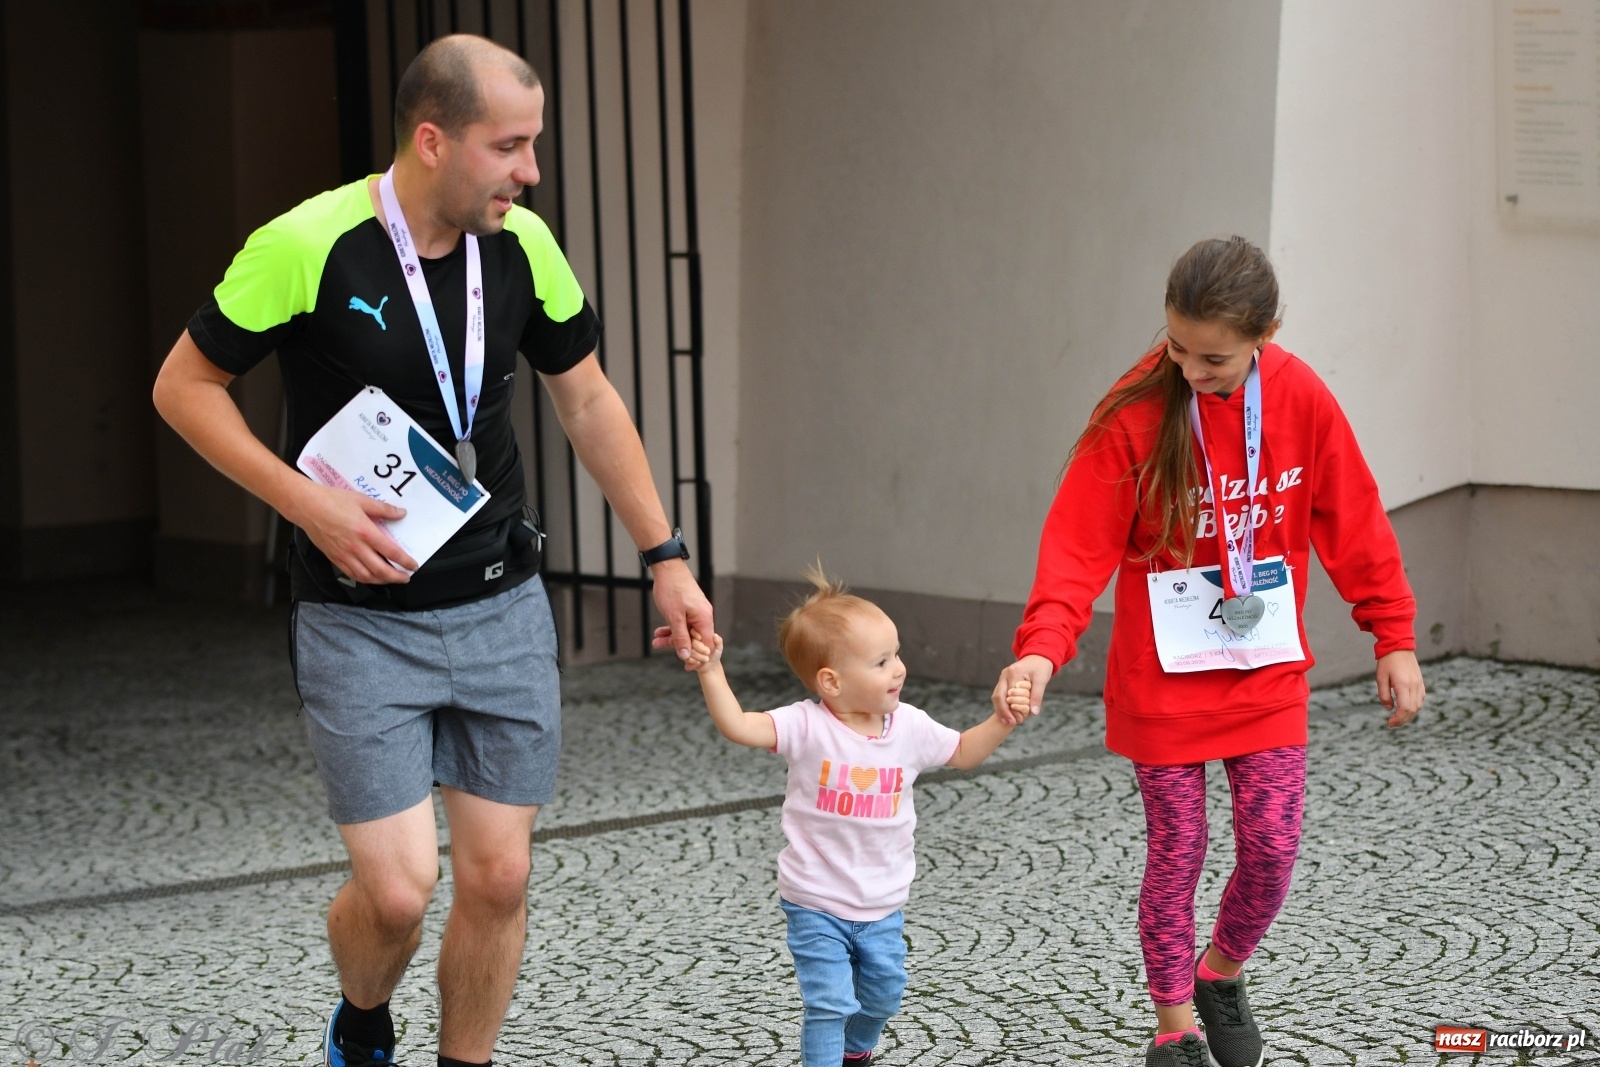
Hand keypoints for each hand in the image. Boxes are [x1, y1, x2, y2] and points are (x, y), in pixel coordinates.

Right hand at [290, 483, 414, 583]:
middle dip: (396, 577)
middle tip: (406, 578)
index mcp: (365, 532)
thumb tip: (401, 513)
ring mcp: (344, 555)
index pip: (391, 552)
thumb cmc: (332, 500)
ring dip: (381, 581)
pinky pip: (352, 574)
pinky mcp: (334, 558)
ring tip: (391, 579)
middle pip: (380, 570)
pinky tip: (370, 577)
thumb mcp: (362, 500)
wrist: (306, 506)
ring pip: (366, 576)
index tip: (414, 565)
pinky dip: (364, 579)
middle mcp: (356, 548)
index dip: (405, 561)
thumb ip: (383, 509)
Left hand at [647, 558, 713, 665]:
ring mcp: (697, 611)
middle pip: (695, 639)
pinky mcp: (689, 607)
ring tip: (655, 640)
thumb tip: (686, 656)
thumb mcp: (674, 617)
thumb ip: (680, 638)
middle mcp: (704, 615)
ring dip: (672, 636)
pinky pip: (683, 623)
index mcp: (704, 618)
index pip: (706, 645)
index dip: (696, 657)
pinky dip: (672, 628)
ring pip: (687, 631)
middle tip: (660, 646)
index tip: (685, 665)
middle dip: (678, 645)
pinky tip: (659, 631)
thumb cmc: (671, 589)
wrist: (667, 567)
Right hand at [684, 630, 722, 671]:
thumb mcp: (718, 646)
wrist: (710, 664)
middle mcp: (690, 640)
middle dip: (699, 647)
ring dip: (697, 655)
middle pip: (690, 641)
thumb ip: (718, 641)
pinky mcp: (684, 656)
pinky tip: (699, 662)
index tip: (701, 638)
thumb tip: (715, 636)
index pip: (692, 630)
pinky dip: (693, 661)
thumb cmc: (714, 652)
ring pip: (687, 650)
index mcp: (697, 634)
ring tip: (706, 659)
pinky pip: (685, 657)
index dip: (696, 634)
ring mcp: (685, 648)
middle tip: (708, 652)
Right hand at [993, 654, 1053, 724]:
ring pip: (997, 696)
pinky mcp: (1003, 681)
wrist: (1038, 656)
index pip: (1011, 694)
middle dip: (1004, 712)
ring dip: (1001, 710)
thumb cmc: (1041, 668)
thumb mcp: (1042, 680)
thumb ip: (1037, 696)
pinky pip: (999, 695)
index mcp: (1014, 672)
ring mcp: (1002, 678)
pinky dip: (1002, 706)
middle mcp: (1005, 675)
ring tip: (1008, 722)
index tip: (1020, 720)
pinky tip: (1006, 716)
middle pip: (999, 696)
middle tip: (1011, 723)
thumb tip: (1033, 713)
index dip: (1014, 708)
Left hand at [1376, 649, 1424, 727]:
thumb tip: (1389, 709)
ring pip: (1418, 706)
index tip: (1389, 723)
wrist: (1399, 646)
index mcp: (1403, 684)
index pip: (1405, 708)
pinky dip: (1414, 707)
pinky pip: (1420, 699)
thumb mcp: (1380, 678)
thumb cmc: (1387, 661)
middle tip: (1392, 724)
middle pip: (1413, 710)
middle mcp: (1414, 685)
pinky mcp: (1421, 682)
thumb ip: (1384, 695)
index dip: (1398, 719)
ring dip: (1409, 715)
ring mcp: (1419, 684)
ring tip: (1398, 718)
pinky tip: (1405, 709)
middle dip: (1403, 720)